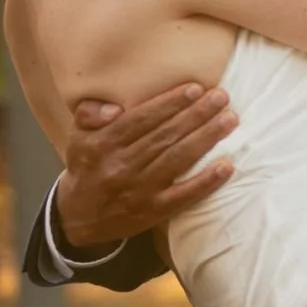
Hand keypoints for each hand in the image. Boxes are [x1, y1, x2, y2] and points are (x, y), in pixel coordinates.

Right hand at [51, 83, 237, 255]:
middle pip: (164, 136)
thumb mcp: (77, 137)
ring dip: (206, 138)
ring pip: (177, 160)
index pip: (141, 119)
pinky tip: (227, 166)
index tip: (195, 88)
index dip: (169, 103)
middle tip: (222, 96)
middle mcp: (122, 166)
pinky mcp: (154, 211)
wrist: (80, 217)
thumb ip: (89, 114)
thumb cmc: (87, 167)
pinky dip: (206, 182)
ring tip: (229, 120)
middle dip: (196, 114)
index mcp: (103, 144)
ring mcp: (140, 191)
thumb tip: (114, 108)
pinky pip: (184, 196)